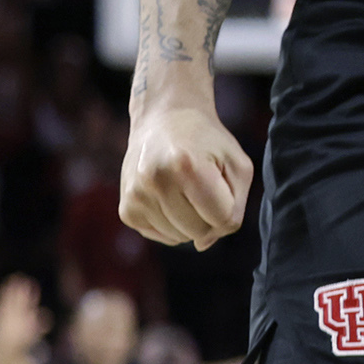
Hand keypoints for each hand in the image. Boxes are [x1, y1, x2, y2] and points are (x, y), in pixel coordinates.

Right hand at [121, 101, 253, 247]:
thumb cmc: (208, 142)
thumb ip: (234, 208)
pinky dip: (173, 224)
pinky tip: (170, 196)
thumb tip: (202, 245)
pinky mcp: (126, 211)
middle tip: (203, 183)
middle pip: (201, 232)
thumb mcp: (237, 164)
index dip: (230, 206)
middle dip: (210, 215)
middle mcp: (155, 182)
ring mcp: (136, 197)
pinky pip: (162, 236)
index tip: (223, 183)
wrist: (164, 119)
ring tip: (185, 187)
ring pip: (181, 238)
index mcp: (187, 167)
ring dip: (190, 220)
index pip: (223, 218)